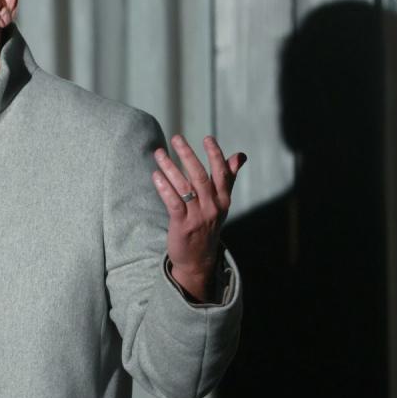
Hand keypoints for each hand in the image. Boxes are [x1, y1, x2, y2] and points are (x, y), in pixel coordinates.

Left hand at [152, 135, 245, 301]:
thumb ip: (229, 178)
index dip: (215, 155)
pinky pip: (173, 203)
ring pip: (185, 187)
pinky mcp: (183, 225)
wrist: (198, 259)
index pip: (222, 173)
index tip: (207, 138)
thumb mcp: (222, 203)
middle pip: (201, 176)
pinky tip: (156, 176)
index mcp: (224, 200)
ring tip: (159, 153)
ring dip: (170, 168)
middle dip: (188, 155)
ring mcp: (198, 217)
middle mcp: (213, 207)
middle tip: (176, 138)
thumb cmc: (208, 225)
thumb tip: (240, 155)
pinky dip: (165, 188)